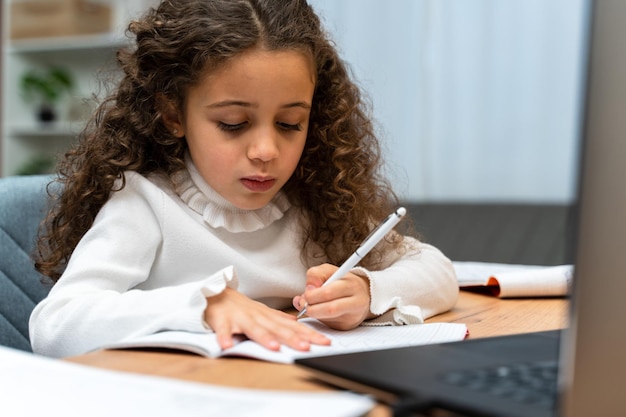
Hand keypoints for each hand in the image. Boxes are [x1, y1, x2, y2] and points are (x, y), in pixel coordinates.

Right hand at [204, 287, 330, 350]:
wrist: (216, 294)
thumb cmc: (242, 308)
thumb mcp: (264, 312)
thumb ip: (280, 319)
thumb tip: (298, 323)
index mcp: (269, 316)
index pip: (293, 326)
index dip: (309, 334)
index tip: (324, 342)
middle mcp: (258, 317)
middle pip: (277, 328)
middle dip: (292, 338)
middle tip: (306, 347)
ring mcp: (240, 318)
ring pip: (254, 328)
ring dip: (264, 338)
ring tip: (275, 348)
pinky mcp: (222, 321)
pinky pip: (223, 330)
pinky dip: (225, 336)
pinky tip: (227, 345)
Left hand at [292, 263, 373, 329]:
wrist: (362, 295)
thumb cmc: (342, 281)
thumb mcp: (329, 271)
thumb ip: (316, 275)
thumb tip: (308, 290)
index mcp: (352, 285)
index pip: (328, 293)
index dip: (312, 295)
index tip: (306, 292)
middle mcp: (356, 303)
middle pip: (330, 309)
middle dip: (311, 307)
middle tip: (304, 303)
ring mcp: (352, 317)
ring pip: (327, 320)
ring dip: (313, 313)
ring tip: (310, 306)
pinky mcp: (347, 326)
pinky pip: (328, 325)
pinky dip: (318, 318)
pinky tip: (318, 311)